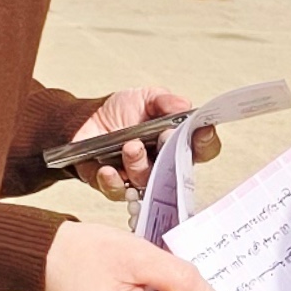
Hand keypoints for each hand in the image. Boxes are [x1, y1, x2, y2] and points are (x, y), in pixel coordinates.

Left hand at [63, 85, 217, 203]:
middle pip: (175, 172)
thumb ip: (165, 101)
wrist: (86, 119)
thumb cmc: (121, 111)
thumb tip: (184, 106)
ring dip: (139, 165)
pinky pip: (117, 191)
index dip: (205, 143)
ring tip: (130, 146)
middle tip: (164, 137)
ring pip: (145, 182)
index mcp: (175, 144)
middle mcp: (160, 166)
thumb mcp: (145, 98)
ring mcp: (136, 178)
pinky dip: (112, 181)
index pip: (200, 149)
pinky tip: (107, 169)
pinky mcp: (112, 186)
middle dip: (171, 156)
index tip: (201, 131)